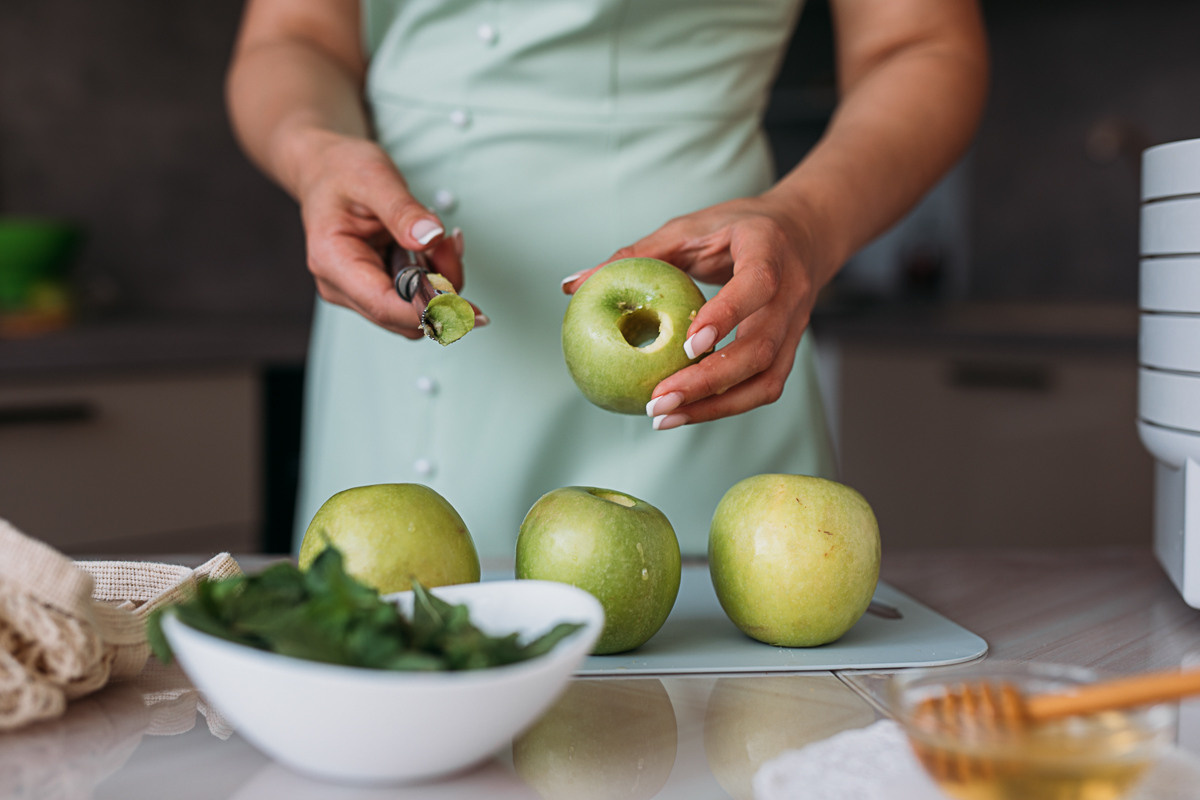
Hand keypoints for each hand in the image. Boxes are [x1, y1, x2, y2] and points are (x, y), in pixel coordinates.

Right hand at [295, 132, 477, 337]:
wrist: (327, 169)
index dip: (429, 311)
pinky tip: (436, 248)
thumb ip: (403, 210)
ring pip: (415, 312)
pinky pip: (415, 297)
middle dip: (442, 289)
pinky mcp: (376, 287)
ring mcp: (358, 290)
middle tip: (452, 244)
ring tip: (443, 241)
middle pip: (405, 316)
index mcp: (332, 261)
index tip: (469, 309)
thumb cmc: (342, 171)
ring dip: (441, 281)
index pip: (384, 305)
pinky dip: (435, 277)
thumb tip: (431, 236)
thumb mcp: (374, 178)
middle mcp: (342, 285)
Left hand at [562, 196, 827, 427]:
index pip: (757, 285)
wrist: (802, 235)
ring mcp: (795, 328)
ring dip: (715, 406)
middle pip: (759, 347)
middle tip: (658, 398)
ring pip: (765, 379)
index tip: (689, 344)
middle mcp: (790, 294)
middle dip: (708, 380)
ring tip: (663, 417)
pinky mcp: (789, 351)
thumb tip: (571, 285)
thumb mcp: (688, 229)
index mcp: (768, 250)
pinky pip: (764, 389)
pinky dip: (725, 407)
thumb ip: (637, 255)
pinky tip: (684, 413)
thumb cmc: (735, 229)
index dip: (727, 316)